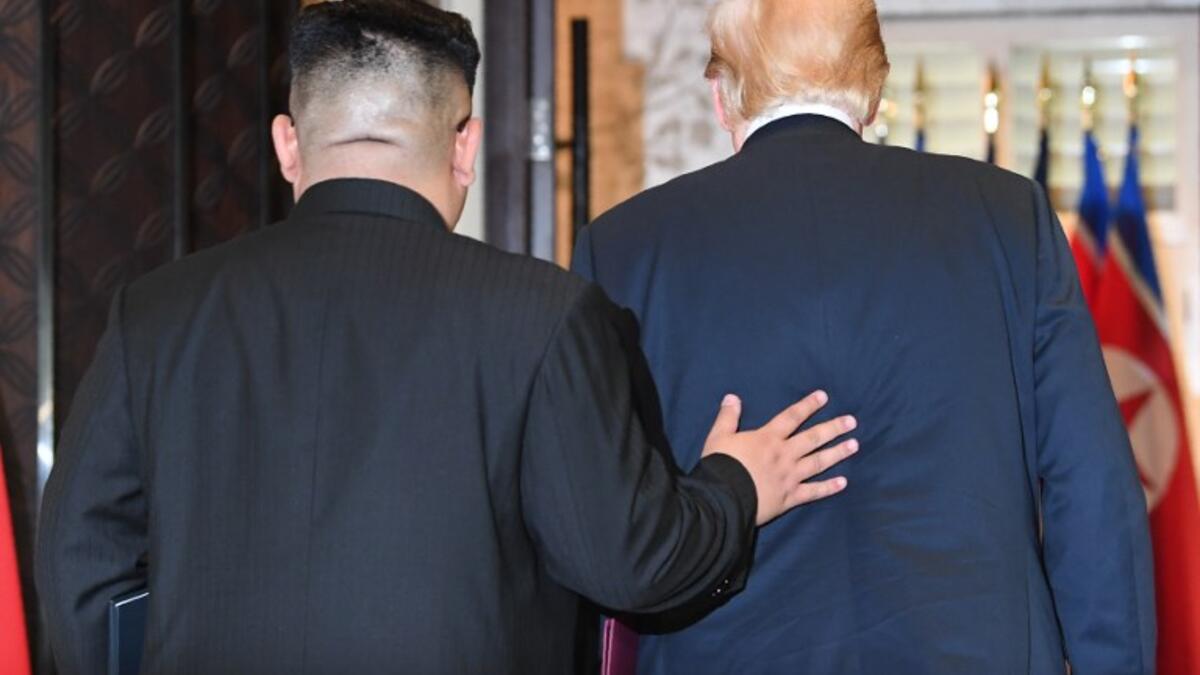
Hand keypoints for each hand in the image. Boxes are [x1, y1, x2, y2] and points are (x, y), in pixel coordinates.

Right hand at [702, 391, 856, 525]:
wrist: (723, 497)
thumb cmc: (720, 466)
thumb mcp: (718, 437)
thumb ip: (727, 417)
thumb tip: (732, 397)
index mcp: (767, 439)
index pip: (791, 417)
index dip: (808, 405)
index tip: (824, 397)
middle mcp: (784, 455)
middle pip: (813, 438)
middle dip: (833, 428)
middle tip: (851, 421)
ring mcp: (789, 477)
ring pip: (818, 462)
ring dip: (837, 453)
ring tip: (854, 445)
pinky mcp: (789, 497)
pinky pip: (813, 492)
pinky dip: (829, 488)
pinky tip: (844, 482)